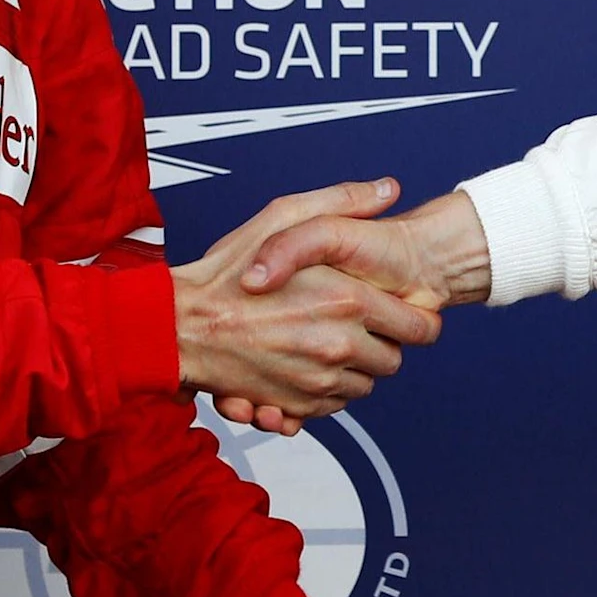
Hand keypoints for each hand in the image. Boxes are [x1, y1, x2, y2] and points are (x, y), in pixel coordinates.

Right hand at [174, 181, 442, 423]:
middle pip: (394, 360)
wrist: (176, 325)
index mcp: (347, 301)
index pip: (420, 327)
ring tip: (324, 340)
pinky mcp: (297, 405)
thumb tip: (386, 190)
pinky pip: (333, 405)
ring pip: (365, 385)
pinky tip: (304, 363)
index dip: (417, 318)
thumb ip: (342, 202)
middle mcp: (339, 346)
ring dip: (352, 369)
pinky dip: (325, 389)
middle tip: (356, 325)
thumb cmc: (225, 273)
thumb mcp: (283, 217)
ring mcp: (318, 381)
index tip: (405, 313)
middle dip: (381, 344)